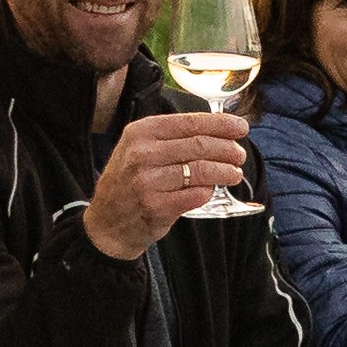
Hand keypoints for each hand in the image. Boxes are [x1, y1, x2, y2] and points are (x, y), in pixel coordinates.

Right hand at [81, 111, 259, 259]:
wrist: (106, 223)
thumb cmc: (129, 182)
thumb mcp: (139, 149)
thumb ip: (171, 137)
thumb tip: (217, 127)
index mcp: (140, 132)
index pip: (189, 123)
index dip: (220, 124)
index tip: (240, 128)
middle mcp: (142, 154)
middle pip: (199, 146)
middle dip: (227, 149)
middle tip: (239, 155)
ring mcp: (147, 181)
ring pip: (201, 171)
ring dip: (224, 172)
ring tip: (234, 173)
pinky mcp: (156, 206)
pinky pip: (195, 195)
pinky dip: (208, 192)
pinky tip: (211, 191)